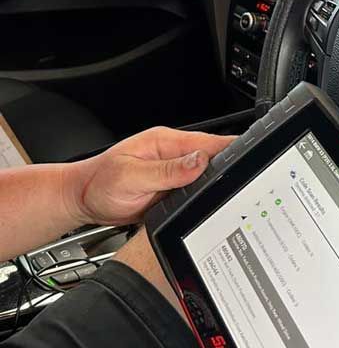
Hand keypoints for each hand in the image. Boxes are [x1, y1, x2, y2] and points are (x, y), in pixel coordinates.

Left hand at [68, 127, 234, 225]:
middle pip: (214, 159)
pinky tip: (205, 205)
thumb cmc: (99, 184)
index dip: (231, 151)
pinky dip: (203, 198)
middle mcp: (173, 154)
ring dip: (215, 186)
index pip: (208, 142)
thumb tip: (199, 161)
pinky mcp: (173, 188)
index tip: (248, 160)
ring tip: (222, 198)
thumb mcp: (130, 176)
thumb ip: (167, 170)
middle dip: (228, 171)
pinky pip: (196, 192)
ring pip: (208, 177)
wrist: (82, 200)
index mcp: (166, 141)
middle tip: (238, 187)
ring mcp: (175, 172)